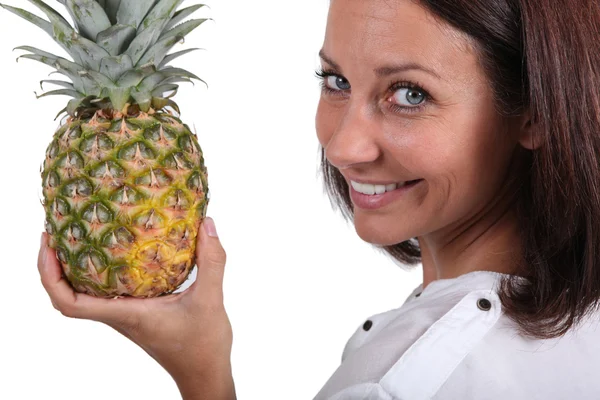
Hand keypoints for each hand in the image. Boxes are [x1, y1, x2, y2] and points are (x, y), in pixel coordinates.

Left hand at [37, 217, 235, 399]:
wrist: (204, 374)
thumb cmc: (203, 346)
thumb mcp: (210, 300)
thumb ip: (211, 262)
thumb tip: (207, 224)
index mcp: (126, 314)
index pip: (71, 303)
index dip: (50, 275)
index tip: (49, 246)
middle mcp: (119, 315)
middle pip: (68, 295)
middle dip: (54, 265)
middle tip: (57, 232)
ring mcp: (126, 316)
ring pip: (85, 294)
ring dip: (73, 268)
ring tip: (79, 235)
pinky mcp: (136, 314)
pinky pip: (106, 292)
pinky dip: (99, 273)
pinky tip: (116, 252)